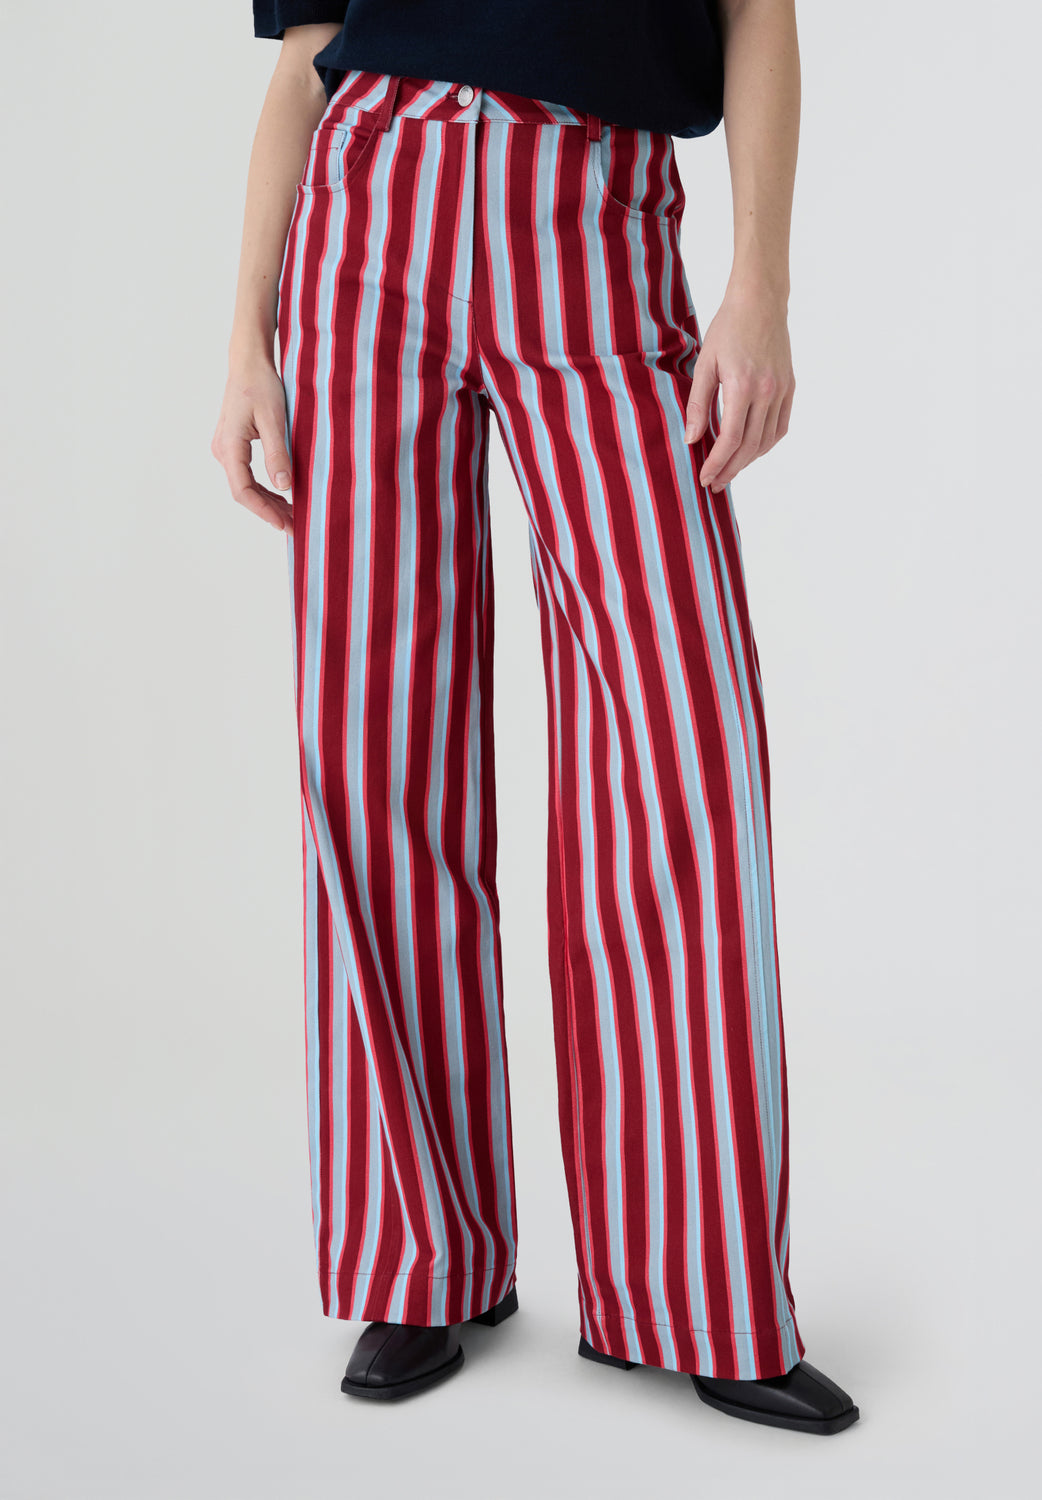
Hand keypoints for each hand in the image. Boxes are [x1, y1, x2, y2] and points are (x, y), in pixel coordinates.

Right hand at [211, 360, 294, 533]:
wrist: (248, 362)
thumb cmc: (261, 384)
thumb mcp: (273, 418)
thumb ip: (277, 452)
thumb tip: (283, 485)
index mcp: (229, 445)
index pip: (243, 490)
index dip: (263, 511)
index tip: (284, 525)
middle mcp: (223, 450)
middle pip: (244, 492)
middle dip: (269, 511)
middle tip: (295, 527)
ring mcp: (227, 448)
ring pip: (246, 485)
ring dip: (267, 502)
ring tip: (292, 516)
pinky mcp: (234, 445)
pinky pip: (247, 475)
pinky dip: (265, 488)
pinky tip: (283, 496)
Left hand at [683, 285, 794, 491]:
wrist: (760, 302)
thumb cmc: (727, 328)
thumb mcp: (704, 364)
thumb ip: (698, 404)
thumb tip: (692, 439)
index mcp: (743, 386)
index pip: (730, 439)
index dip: (717, 463)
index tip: (704, 477)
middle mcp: (767, 391)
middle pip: (749, 446)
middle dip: (730, 469)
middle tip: (714, 484)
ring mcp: (782, 390)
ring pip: (767, 440)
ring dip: (748, 460)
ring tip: (730, 470)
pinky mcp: (790, 387)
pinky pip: (780, 426)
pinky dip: (766, 444)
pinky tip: (750, 450)